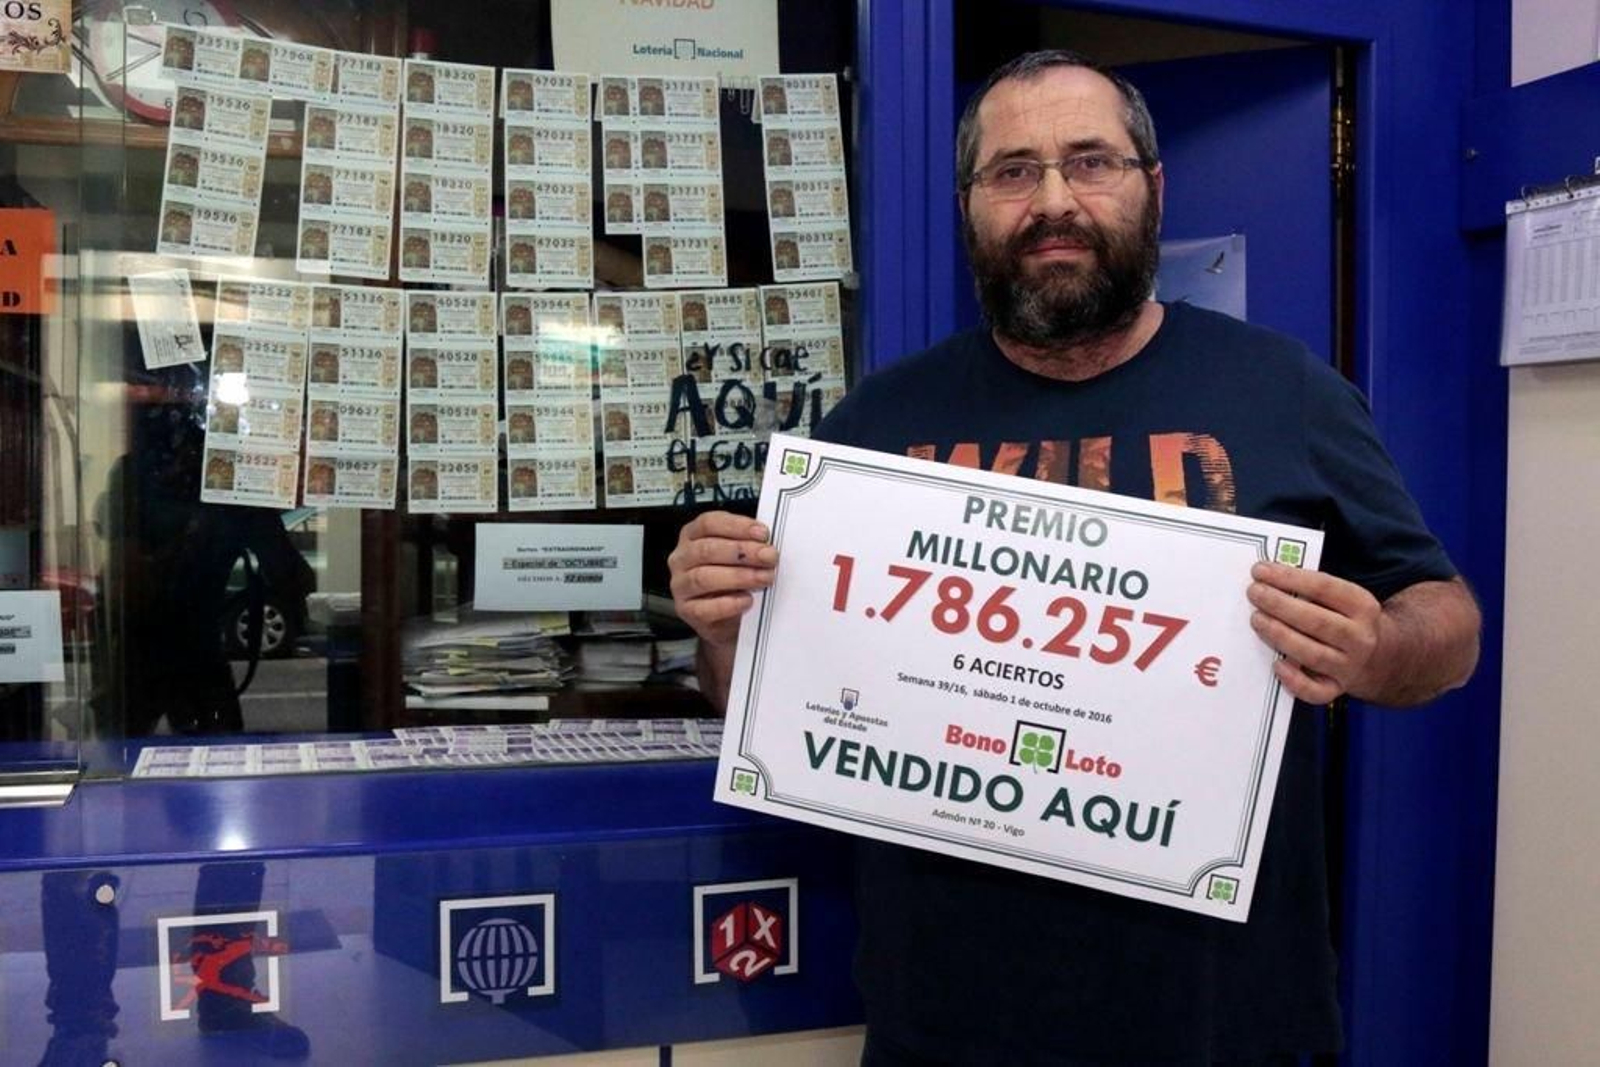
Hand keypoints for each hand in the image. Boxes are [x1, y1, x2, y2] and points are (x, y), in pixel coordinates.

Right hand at [668, 511, 778, 650]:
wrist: (729, 619)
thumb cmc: (733, 581)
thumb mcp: (740, 557)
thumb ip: (750, 546)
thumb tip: (768, 545)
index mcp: (692, 536)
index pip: (708, 523)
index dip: (736, 526)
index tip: (762, 533)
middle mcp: (682, 559)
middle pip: (706, 549)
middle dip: (742, 552)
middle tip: (769, 557)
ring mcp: (681, 585)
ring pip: (703, 577)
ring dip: (738, 576)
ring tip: (763, 578)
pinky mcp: (686, 611)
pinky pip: (704, 608)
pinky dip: (729, 604)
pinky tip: (747, 600)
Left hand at [1246, 561, 1383, 703]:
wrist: (1382, 657)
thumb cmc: (1349, 621)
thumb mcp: (1345, 599)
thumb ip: (1314, 590)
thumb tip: (1271, 579)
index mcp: (1363, 607)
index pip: (1324, 588)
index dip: (1290, 578)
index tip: (1261, 571)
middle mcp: (1359, 637)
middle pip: (1316, 621)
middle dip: (1280, 605)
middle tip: (1254, 593)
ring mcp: (1350, 665)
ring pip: (1313, 654)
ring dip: (1280, 636)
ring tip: (1257, 619)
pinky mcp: (1338, 688)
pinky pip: (1315, 691)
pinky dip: (1294, 681)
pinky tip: (1277, 665)